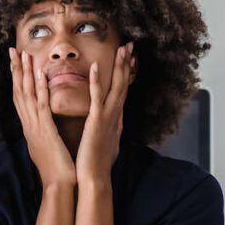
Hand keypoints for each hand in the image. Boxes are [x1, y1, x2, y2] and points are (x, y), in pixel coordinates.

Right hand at [10, 47, 76, 187]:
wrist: (59, 186)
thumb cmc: (58, 170)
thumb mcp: (50, 147)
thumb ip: (47, 134)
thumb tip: (47, 128)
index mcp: (31, 129)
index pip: (21, 100)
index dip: (18, 80)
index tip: (16, 63)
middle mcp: (29, 126)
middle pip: (19, 93)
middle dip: (16, 71)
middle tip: (13, 50)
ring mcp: (35, 128)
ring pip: (27, 95)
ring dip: (25, 74)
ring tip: (23, 54)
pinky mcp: (45, 131)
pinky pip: (42, 106)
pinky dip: (40, 88)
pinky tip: (40, 74)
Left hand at [75, 42, 134, 183]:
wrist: (95, 179)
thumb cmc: (98, 164)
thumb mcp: (108, 142)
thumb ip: (112, 129)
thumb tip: (117, 122)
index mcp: (116, 120)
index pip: (122, 92)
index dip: (127, 75)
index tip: (130, 59)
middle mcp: (115, 117)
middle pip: (124, 85)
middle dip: (127, 64)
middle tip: (130, 45)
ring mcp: (108, 119)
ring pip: (116, 87)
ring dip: (119, 67)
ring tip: (122, 48)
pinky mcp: (97, 123)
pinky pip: (97, 98)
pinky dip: (97, 82)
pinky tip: (96, 66)